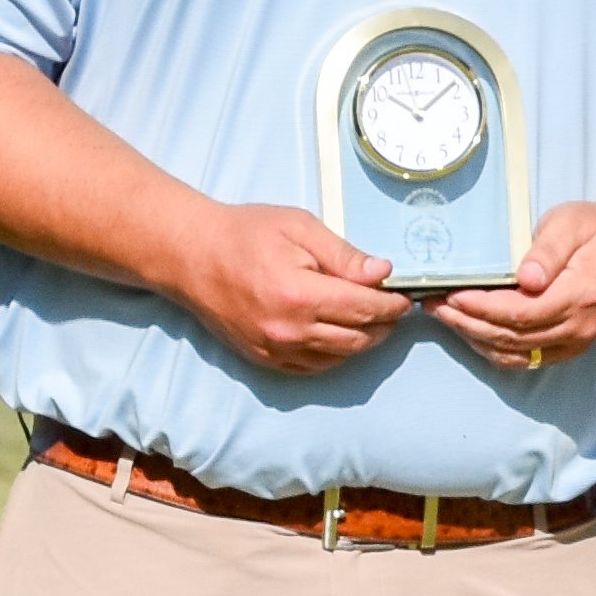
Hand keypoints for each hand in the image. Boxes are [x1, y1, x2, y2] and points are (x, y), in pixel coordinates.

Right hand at [172, 199, 412, 376]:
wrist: (191, 256)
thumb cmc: (245, 234)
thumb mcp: (299, 228)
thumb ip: (343, 255)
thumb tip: (383, 273)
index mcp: (301, 295)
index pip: (365, 309)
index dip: (392, 305)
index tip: (404, 296)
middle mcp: (290, 330)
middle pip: (358, 338)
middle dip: (384, 324)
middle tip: (393, 307)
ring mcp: (275, 349)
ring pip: (339, 356)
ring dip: (363, 340)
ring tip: (370, 318)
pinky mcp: (264, 359)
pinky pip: (313, 367)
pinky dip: (335, 353)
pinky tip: (339, 333)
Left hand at [433, 198, 595, 372]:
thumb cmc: (593, 229)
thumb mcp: (570, 224)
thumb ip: (548, 250)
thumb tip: (526, 279)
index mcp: (581, 295)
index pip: (523, 312)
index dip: (483, 308)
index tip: (451, 295)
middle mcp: (580, 327)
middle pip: (514, 337)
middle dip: (468, 322)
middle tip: (433, 305)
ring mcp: (575, 342)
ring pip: (515, 353)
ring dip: (475, 337)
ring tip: (444, 316)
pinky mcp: (567, 348)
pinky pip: (524, 359)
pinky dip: (493, 348)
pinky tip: (470, 330)